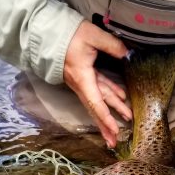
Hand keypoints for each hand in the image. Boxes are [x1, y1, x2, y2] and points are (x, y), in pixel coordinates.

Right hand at [64, 21, 131, 147]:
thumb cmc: (67, 35)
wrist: (47, 33)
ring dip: (112, 110)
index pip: (96, 103)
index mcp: (83, 78)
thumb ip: (111, 45)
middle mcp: (81, 84)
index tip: (115, 130)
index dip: (106, 118)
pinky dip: (110, 93)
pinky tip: (121, 97)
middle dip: (105, 126)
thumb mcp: (92, 36)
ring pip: (100, 99)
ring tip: (125, 120)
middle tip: (114, 142)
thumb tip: (127, 53)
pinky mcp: (83, 75)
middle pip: (96, 109)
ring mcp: (82, 81)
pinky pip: (98, 88)